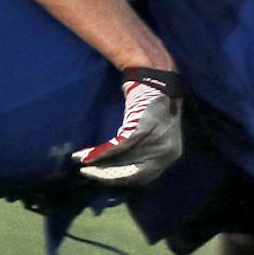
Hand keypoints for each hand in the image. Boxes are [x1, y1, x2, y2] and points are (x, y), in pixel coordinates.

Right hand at [73, 68, 182, 187]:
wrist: (155, 75)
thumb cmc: (152, 102)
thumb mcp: (154, 132)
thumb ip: (143, 151)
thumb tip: (118, 167)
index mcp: (171, 154)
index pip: (143, 176)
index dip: (119, 179)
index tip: (101, 178)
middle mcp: (166, 152)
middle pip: (132, 174)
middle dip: (107, 176)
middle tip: (87, 173)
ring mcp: (155, 141)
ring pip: (121, 161)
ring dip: (98, 164)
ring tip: (82, 163)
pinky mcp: (141, 129)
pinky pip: (117, 147)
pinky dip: (99, 152)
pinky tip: (85, 155)